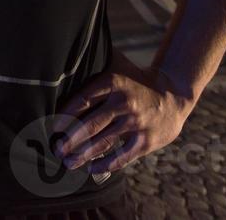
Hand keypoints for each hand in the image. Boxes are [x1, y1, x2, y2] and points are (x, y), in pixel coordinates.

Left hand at [51, 49, 193, 174]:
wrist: (173, 94)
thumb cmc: (134, 79)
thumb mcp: (117, 64)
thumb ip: (94, 63)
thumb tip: (63, 56)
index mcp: (113, 82)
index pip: (84, 100)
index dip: (66, 115)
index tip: (52, 127)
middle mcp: (124, 102)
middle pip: (91, 124)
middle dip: (70, 139)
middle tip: (56, 149)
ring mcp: (136, 123)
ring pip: (104, 142)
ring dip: (83, 155)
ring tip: (68, 162)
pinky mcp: (146, 141)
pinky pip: (123, 157)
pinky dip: (105, 165)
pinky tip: (91, 169)